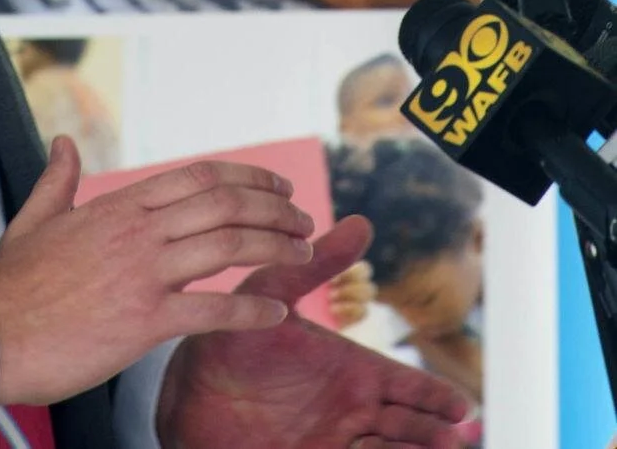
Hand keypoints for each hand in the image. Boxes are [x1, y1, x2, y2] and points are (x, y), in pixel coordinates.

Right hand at [0, 137, 317, 406]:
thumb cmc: (13, 285)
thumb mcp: (34, 219)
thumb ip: (57, 179)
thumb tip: (65, 142)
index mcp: (118, 206)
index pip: (197, 176)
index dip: (246, 176)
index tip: (277, 184)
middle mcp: (138, 232)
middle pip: (223, 203)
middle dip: (274, 208)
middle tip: (303, 220)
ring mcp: (143, 274)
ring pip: (227, 246)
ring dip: (275, 248)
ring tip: (303, 255)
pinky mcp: (144, 321)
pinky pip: (213, 311)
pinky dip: (251, 310)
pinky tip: (275, 313)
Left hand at [157, 217, 468, 448]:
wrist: (185, 393)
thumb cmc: (230, 338)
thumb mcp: (272, 291)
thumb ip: (316, 263)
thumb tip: (363, 220)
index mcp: (348, 369)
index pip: (404, 384)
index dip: (435, 397)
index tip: (462, 405)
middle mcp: (349, 408)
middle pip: (408, 426)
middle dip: (436, 434)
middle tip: (458, 436)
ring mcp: (334, 439)